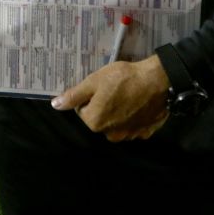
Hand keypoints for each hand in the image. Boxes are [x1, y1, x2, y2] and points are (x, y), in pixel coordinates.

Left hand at [50, 56, 170, 141]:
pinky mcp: (145, 133)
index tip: (100, 86)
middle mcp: (110, 135)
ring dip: (118, 113)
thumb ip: (74, 95)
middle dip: (103, 106)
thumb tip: (55, 105)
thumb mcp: (94, 81)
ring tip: (128, 95)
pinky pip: (133, 126)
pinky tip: (138, 104)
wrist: (159, 81)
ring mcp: (130, 136)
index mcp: (95, 122)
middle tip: (114, 89)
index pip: (82, 110)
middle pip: (100, 118)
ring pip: (116, 124)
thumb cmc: (123, 78)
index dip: (89, 96)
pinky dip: (133, 117)